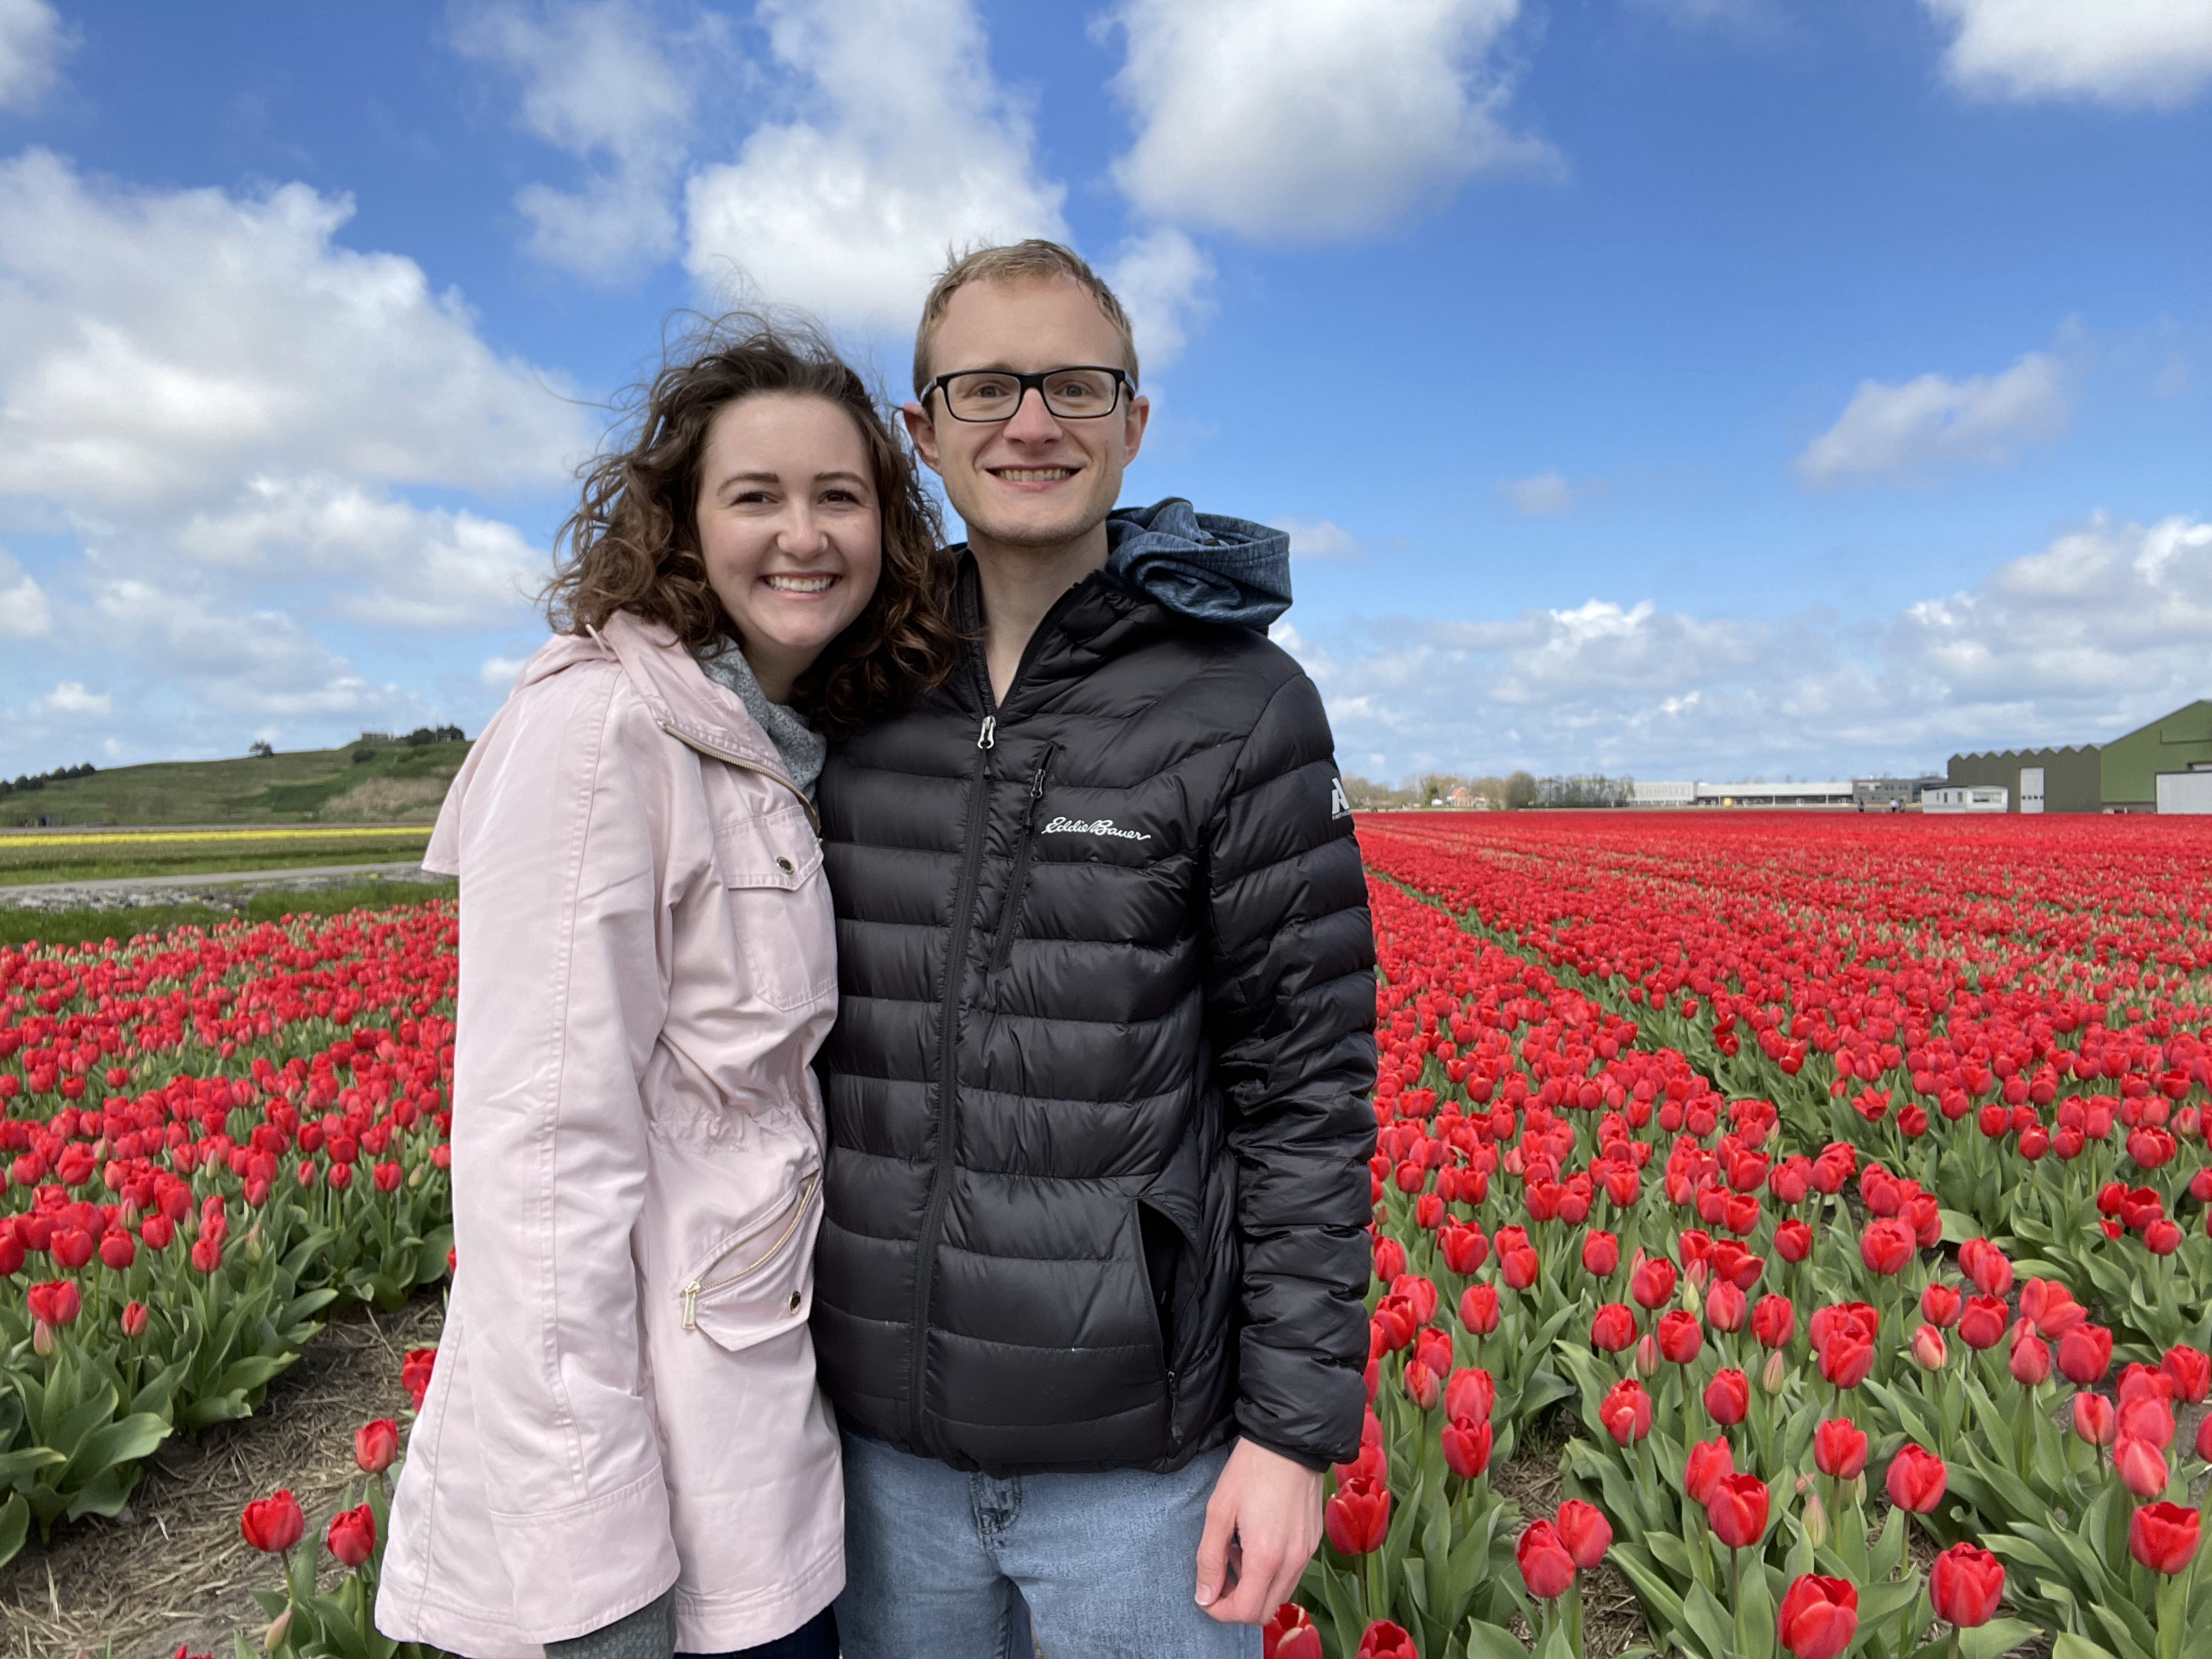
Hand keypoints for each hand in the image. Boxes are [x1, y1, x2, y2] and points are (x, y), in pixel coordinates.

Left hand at [1193, 1437, 1323, 1624]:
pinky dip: (1271, 1572)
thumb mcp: (1219, 1512)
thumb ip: (1209, 1559)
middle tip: (1220, 1573)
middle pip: (1264, 1611)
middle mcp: (1293, 1561)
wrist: (1289, 1440)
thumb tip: (1204, 1596)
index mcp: (1267, 1556)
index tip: (1206, 1594)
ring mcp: (1307, 1553)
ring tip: (1237, 1551)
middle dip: (1237, 1603)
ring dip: (1255, 1587)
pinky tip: (1257, 1541)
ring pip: (1280, 1594)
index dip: (1220, 1611)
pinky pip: (1292, 1574)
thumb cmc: (1251, 1470)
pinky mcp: (1313, 1542)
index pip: (1245, 1611)